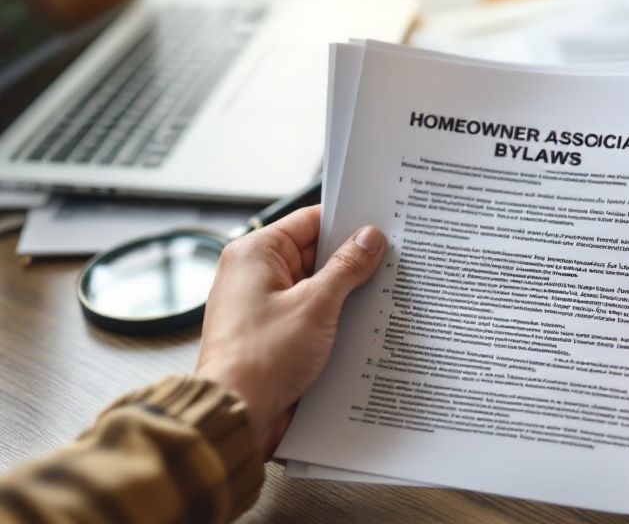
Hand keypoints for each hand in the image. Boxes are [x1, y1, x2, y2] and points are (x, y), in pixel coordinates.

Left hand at [195, 205, 384, 456]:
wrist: (235, 413)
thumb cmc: (261, 358)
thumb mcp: (316, 305)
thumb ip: (346, 268)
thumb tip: (368, 240)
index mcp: (255, 252)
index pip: (309, 221)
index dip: (346, 224)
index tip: (379, 229)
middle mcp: (252, 274)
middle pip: (313, 254)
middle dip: (349, 263)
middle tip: (387, 266)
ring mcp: (259, 305)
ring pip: (313, 287)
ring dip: (343, 294)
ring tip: (377, 297)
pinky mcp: (269, 333)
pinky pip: (306, 314)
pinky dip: (330, 318)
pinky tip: (358, 326)